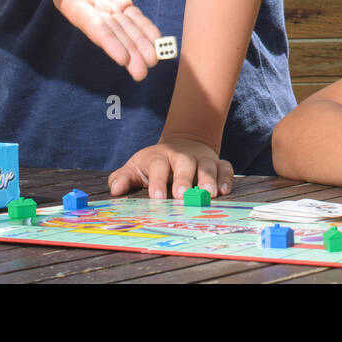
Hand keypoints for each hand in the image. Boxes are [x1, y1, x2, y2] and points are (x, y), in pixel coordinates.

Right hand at [28, 0, 159, 80]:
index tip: (122, 59)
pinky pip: (132, 16)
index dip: (108, 42)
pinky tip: (156, 41)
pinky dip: (144, 28)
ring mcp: (104, 6)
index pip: (93, 25)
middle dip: (128, 52)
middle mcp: (89, 10)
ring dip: (139, 45)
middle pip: (111, 34)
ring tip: (153, 62)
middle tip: (142, 72)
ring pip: (124, 28)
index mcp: (72, 2)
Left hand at [108, 132, 233, 199]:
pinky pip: (225, 168)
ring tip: (209, 195)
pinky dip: (226, 178)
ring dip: (208, 179)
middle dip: (184, 179)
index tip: (156, 198)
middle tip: (183, 196)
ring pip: (207, 165)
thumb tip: (115, 190)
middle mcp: (182, 156)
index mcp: (160, 157)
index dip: (157, 181)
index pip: (158, 166)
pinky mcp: (217, 163)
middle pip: (184, 163)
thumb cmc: (155, 164)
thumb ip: (123, 178)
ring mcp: (201, 159)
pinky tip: (224, 191)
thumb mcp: (136, 167)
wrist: (182, 144)